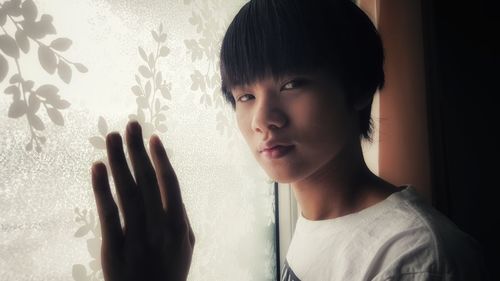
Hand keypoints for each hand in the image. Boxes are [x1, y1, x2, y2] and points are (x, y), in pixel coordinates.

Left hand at [90, 121, 193, 280]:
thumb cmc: (169, 273)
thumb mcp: (185, 247)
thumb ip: (181, 218)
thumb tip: (173, 192)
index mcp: (179, 225)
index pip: (169, 183)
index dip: (160, 158)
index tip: (152, 138)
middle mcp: (159, 227)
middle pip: (147, 180)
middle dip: (137, 150)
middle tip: (130, 125)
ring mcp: (136, 237)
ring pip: (127, 190)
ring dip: (119, 160)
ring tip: (112, 137)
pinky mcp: (114, 248)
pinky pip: (108, 213)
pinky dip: (102, 188)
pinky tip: (98, 167)